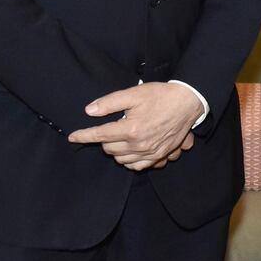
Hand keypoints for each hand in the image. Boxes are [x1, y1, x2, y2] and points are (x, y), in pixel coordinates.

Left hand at [68, 82, 201, 167]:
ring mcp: (149, 153)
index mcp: (130, 129)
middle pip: (109, 149)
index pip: (99, 135)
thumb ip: (110, 103)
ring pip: (121, 160)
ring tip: (117, 138)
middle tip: (107, 128)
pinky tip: (129, 151)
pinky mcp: (159, 155)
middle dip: (103, 139)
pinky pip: (137, 166)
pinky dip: (129, 161)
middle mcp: (138, 145)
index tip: (72, 137)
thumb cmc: (161, 95)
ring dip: (115, 151)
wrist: (187, 102)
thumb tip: (89, 111)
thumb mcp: (134, 93)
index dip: (83, 136)